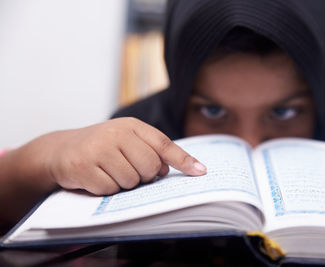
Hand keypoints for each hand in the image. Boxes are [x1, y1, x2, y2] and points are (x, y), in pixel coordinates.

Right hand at [23, 117, 206, 194]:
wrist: (62, 149)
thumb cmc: (101, 147)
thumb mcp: (126, 140)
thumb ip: (149, 150)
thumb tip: (168, 169)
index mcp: (131, 126)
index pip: (164, 144)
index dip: (183, 160)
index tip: (200, 172)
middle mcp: (116, 133)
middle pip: (150, 167)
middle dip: (143, 175)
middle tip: (128, 169)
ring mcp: (99, 149)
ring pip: (131, 181)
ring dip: (123, 183)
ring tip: (109, 171)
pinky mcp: (84, 167)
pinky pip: (110, 190)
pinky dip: (105, 189)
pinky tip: (96, 177)